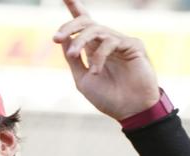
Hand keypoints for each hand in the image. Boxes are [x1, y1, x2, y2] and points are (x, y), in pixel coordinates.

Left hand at [53, 0, 159, 119]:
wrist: (130, 111)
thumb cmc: (108, 98)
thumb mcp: (82, 79)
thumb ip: (73, 59)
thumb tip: (62, 39)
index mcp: (94, 49)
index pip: (84, 24)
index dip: (75, 8)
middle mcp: (106, 43)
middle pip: (86, 23)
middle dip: (69, 26)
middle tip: (56, 37)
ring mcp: (120, 43)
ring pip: (96, 29)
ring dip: (80, 41)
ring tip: (73, 55)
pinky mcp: (133, 45)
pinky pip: (111, 42)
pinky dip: (99, 55)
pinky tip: (96, 70)